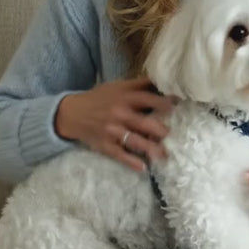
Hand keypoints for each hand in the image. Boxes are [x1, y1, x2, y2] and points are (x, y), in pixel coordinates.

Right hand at [55, 77, 173, 171]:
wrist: (71, 113)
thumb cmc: (99, 98)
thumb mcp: (117, 87)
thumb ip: (138, 85)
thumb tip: (162, 80)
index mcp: (123, 97)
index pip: (147, 99)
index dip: (163, 103)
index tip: (177, 107)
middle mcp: (119, 113)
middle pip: (143, 122)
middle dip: (160, 130)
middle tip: (173, 135)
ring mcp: (112, 130)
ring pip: (135, 141)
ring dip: (151, 149)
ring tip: (165, 155)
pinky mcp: (105, 145)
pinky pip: (120, 155)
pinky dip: (132, 162)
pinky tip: (143, 168)